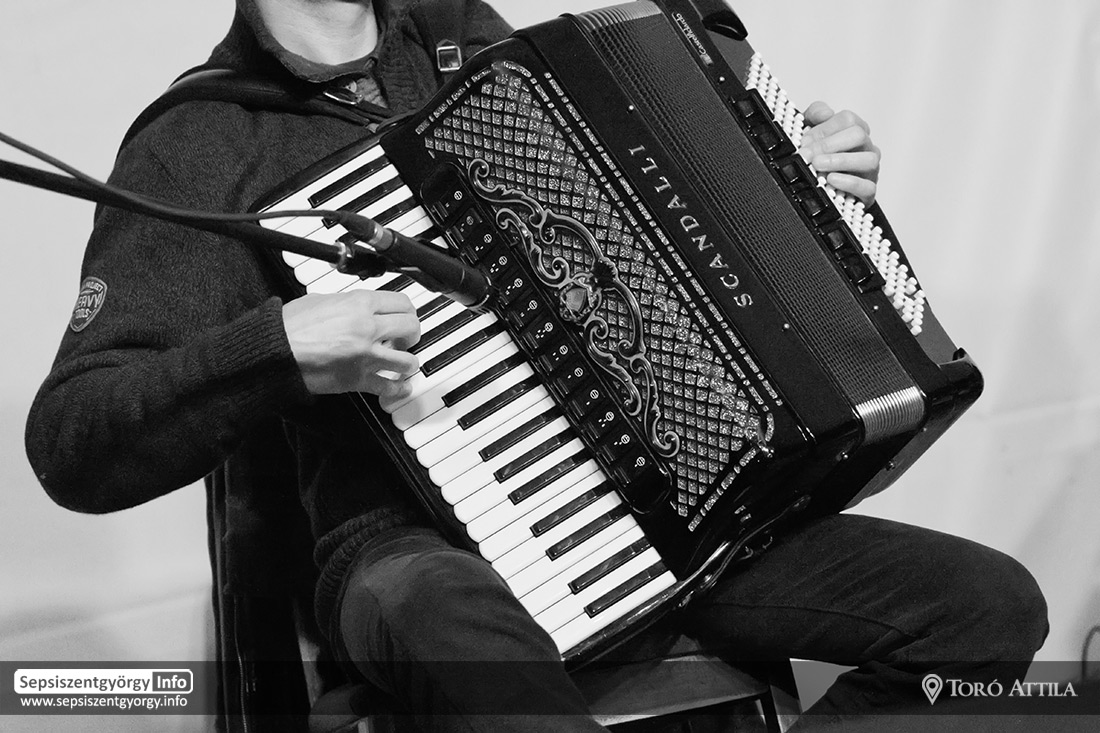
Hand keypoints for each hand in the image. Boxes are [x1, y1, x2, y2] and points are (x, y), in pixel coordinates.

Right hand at [282, 290, 420, 397]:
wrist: (276, 351)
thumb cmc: (290, 326)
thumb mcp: (321, 300)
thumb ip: (348, 302)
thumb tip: (360, 306)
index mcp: (359, 304)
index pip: (402, 303)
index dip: (408, 312)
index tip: (406, 317)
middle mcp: (368, 328)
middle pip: (411, 328)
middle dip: (413, 334)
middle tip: (407, 339)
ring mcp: (365, 355)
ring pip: (408, 361)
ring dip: (408, 362)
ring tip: (403, 363)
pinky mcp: (358, 379)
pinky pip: (389, 387)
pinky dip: (398, 389)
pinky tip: (401, 387)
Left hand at [799, 101, 880, 205]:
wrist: (816, 187)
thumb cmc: (817, 155)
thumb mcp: (810, 129)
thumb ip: (816, 114)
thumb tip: (825, 113)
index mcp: (854, 129)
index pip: (848, 120)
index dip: (825, 129)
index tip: (805, 140)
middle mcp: (865, 147)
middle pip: (858, 135)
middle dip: (829, 145)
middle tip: (808, 155)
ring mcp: (869, 169)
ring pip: (868, 160)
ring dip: (840, 161)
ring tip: (818, 166)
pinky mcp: (868, 191)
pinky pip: (867, 187)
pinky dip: (849, 183)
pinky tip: (832, 180)